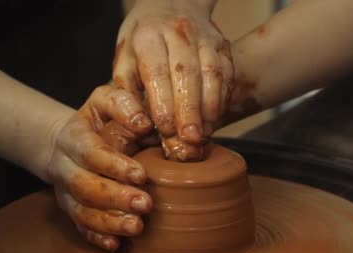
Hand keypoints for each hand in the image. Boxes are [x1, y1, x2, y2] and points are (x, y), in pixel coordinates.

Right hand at [45, 85, 153, 250]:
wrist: (66, 140)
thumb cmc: (99, 118)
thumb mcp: (107, 100)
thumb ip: (124, 105)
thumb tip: (145, 122)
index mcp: (74, 138)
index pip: (91, 153)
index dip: (114, 166)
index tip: (141, 175)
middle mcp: (65, 167)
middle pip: (85, 186)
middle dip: (115, 198)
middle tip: (146, 204)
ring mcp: (66, 192)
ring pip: (82, 211)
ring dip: (110, 221)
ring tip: (137, 227)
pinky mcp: (72, 210)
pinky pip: (81, 228)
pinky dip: (97, 237)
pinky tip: (116, 244)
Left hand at [113, 0, 232, 159]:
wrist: (173, 3)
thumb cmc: (144, 36)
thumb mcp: (125, 54)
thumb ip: (127, 86)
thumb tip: (137, 120)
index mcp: (149, 35)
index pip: (158, 71)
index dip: (163, 103)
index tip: (166, 129)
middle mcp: (179, 32)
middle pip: (187, 74)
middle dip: (190, 110)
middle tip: (189, 139)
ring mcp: (205, 37)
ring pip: (212, 74)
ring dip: (210, 108)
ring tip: (204, 134)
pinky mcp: (223, 45)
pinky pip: (227, 73)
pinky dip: (222, 99)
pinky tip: (215, 119)